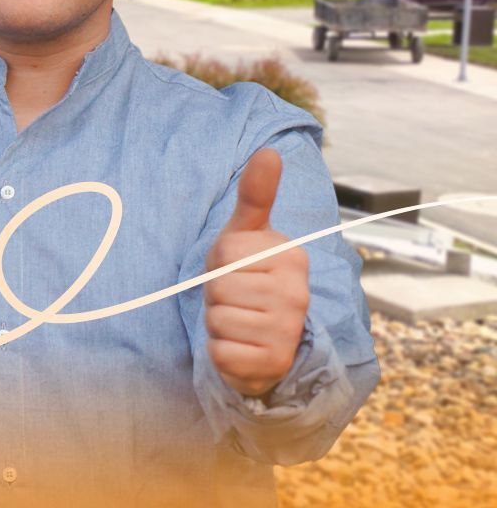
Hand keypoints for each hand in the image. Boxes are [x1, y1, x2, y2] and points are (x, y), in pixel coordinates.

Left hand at [204, 146, 309, 398]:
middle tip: (235, 300)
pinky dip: (220, 351)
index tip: (235, 271)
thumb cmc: (245, 279)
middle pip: (219, 287)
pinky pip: (221, 351)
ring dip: (217, 322)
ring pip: (217, 318)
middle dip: (216, 295)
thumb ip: (255, 196)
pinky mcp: (273, 362)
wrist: (257, 339)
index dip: (218, 264)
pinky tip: (239, 347)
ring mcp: (289, 330)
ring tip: (237, 321)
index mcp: (291, 258)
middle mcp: (297, 294)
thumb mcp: (244, 236)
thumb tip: (268, 151)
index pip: (225, 253)